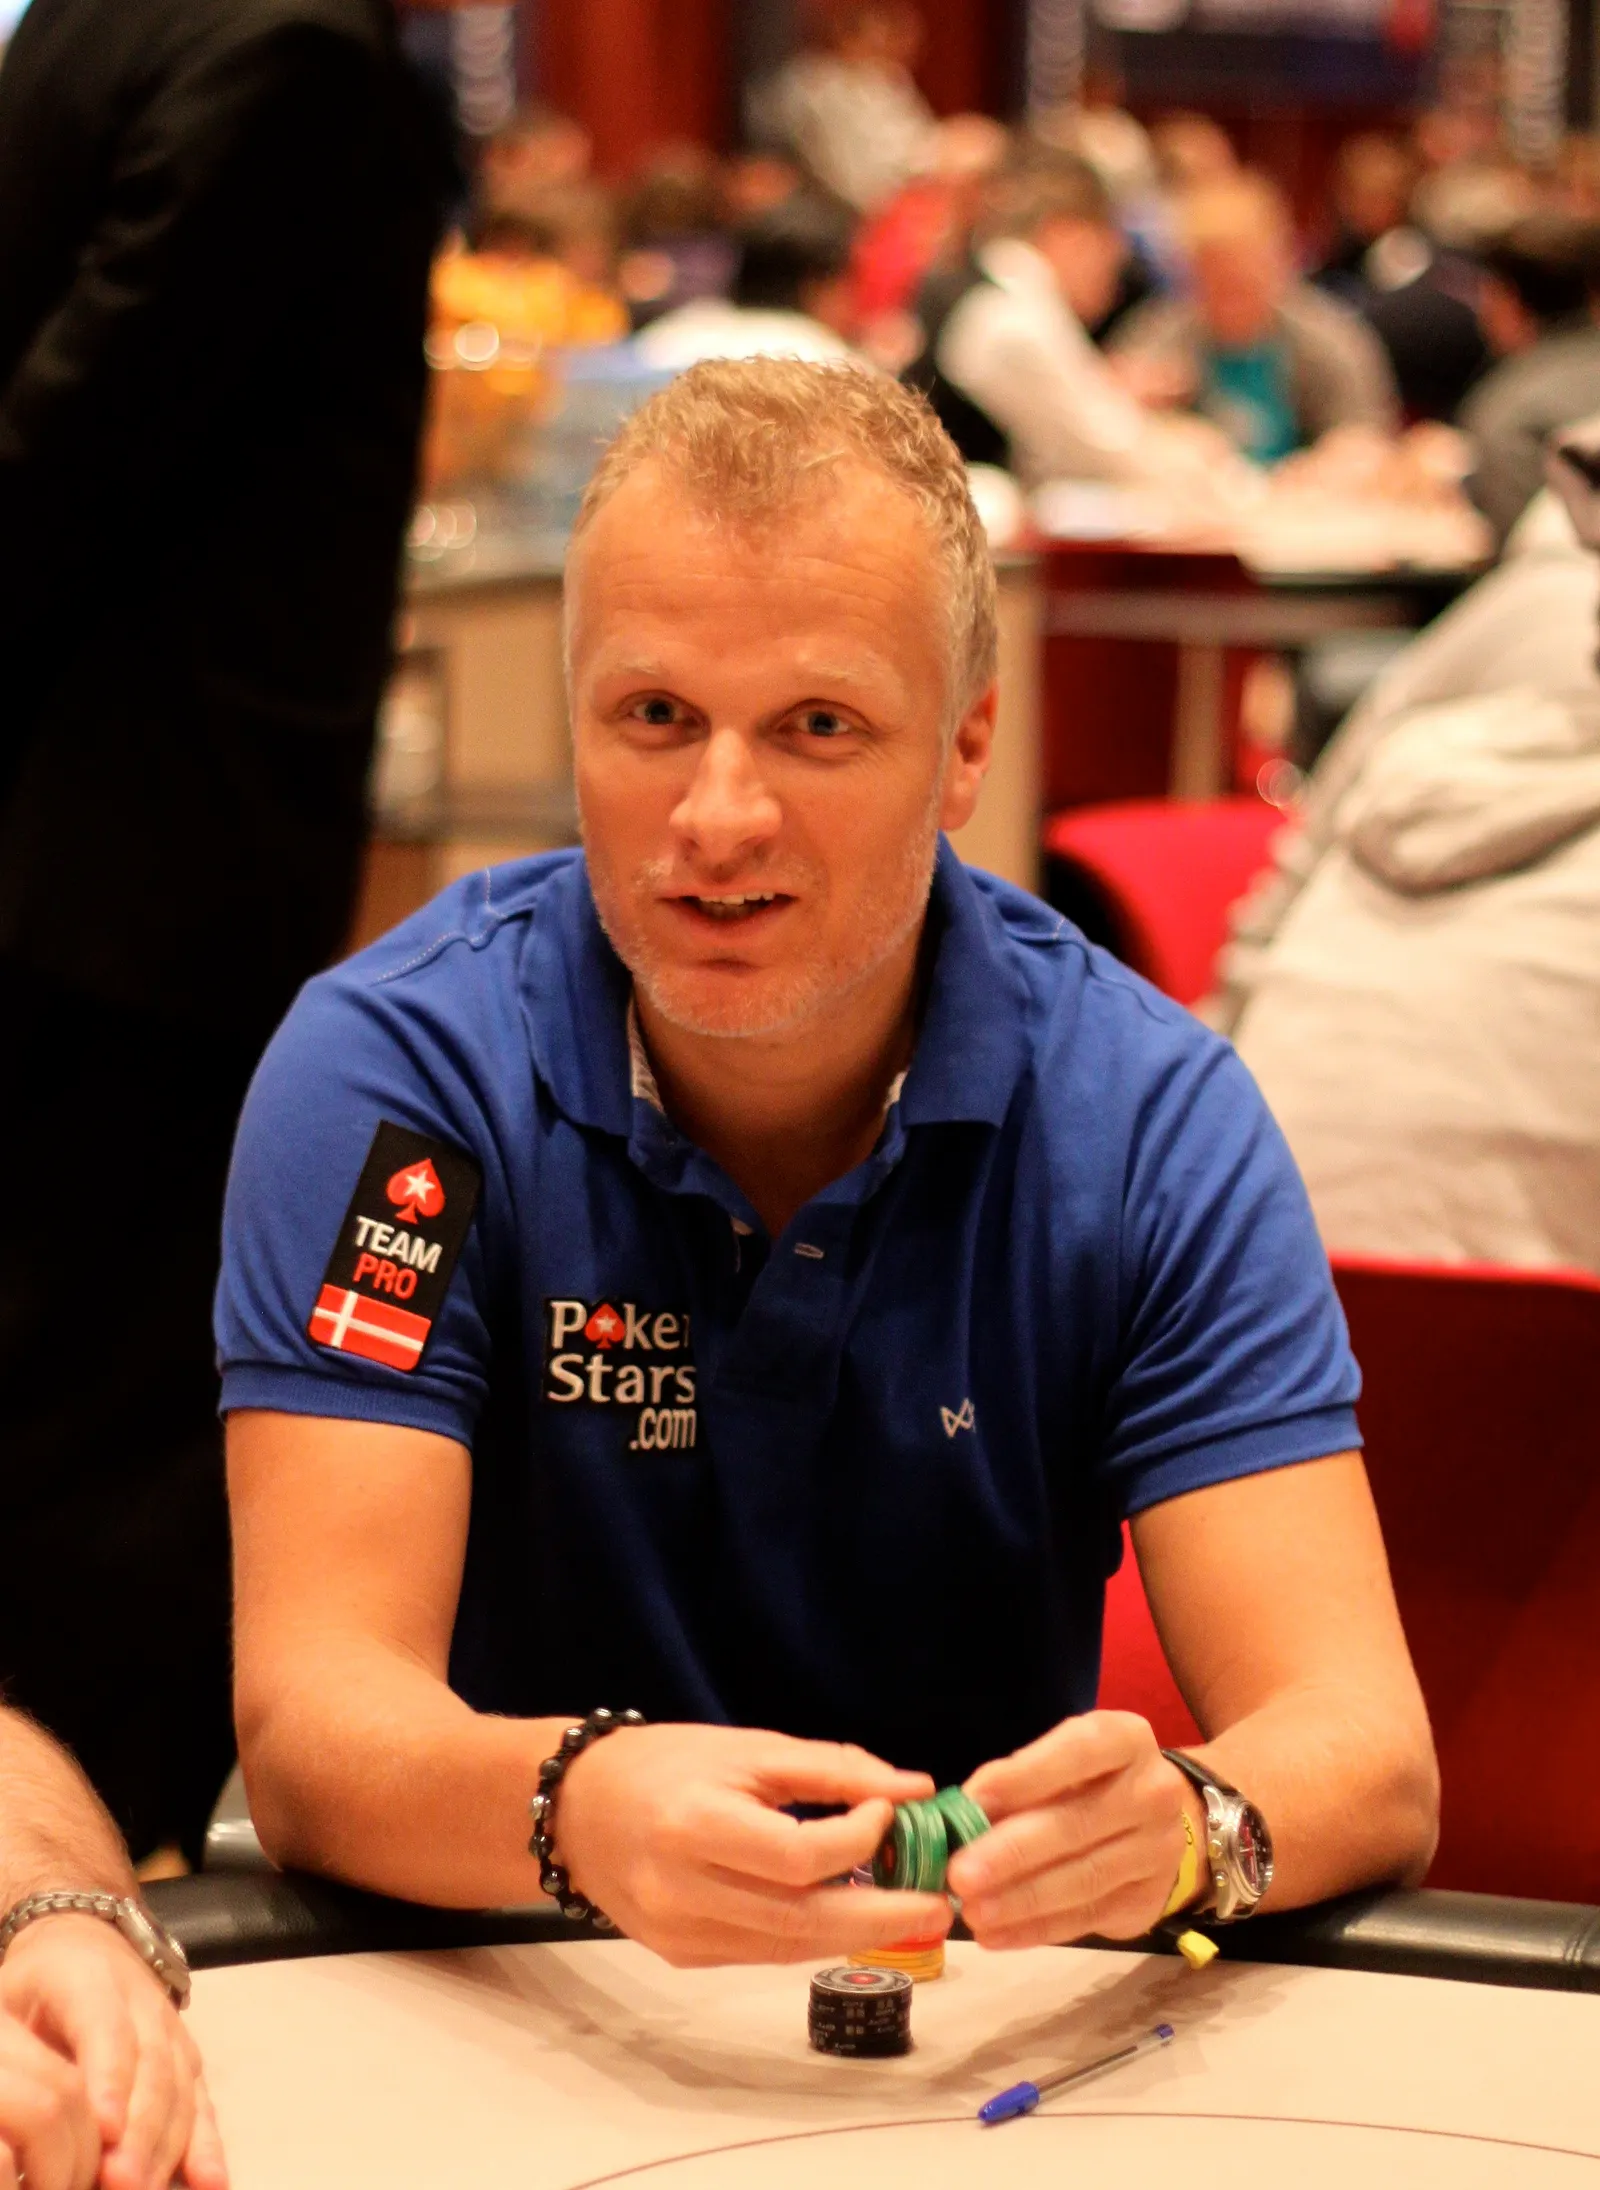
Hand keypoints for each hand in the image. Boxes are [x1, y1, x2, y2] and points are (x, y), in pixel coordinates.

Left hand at [0, 1916, 226, 2189]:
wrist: (81, 1941)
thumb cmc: (31, 1988)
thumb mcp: (8, 2003)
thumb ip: (15, 2050)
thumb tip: (20, 2107)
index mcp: (90, 1981)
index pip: (107, 2031)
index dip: (110, 2080)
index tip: (104, 2130)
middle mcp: (144, 2002)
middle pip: (152, 2067)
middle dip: (140, 2130)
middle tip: (121, 2182)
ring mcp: (173, 2031)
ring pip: (180, 2089)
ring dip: (168, 2146)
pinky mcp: (189, 2059)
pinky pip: (201, 2103)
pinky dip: (208, 2145)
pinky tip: (210, 2182)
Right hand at [557, 1723, 951, 1967]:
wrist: (576, 1808)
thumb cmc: (666, 1763)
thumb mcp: (747, 1748)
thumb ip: (832, 1769)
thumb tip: (913, 1787)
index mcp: (696, 1826)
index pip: (798, 1856)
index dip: (856, 1838)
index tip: (888, 1810)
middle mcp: (683, 1890)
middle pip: (801, 1920)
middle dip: (881, 1918)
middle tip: (940, 1908)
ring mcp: (680, 1933)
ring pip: (786, 1947)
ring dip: (854, 1933)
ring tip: (907, 1914)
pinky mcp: (681, 1955)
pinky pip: (760, 1952)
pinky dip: (808, 1936)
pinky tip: (845, 1916)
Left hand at [946, 1712, 1196, 1948]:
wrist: (1155, 1821)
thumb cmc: (1088, 1779)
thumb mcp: (1059, 1760)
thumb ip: (1017, 1778)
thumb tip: (965, 1811)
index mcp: (1127, 1740)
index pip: (1078, 1753)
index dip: (1025, 1776)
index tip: (973, 1800)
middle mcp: (1153, 1792)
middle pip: (1077, 1824)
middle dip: (1012, 1852)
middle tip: (960, 1874)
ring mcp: (1159, 1851)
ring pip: (1082, 1879)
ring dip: (1020, 1900)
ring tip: (972, 1911)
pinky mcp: (1148, 1901)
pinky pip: (1086, 1918)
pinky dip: (1036, 1929)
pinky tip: (996, 1935)